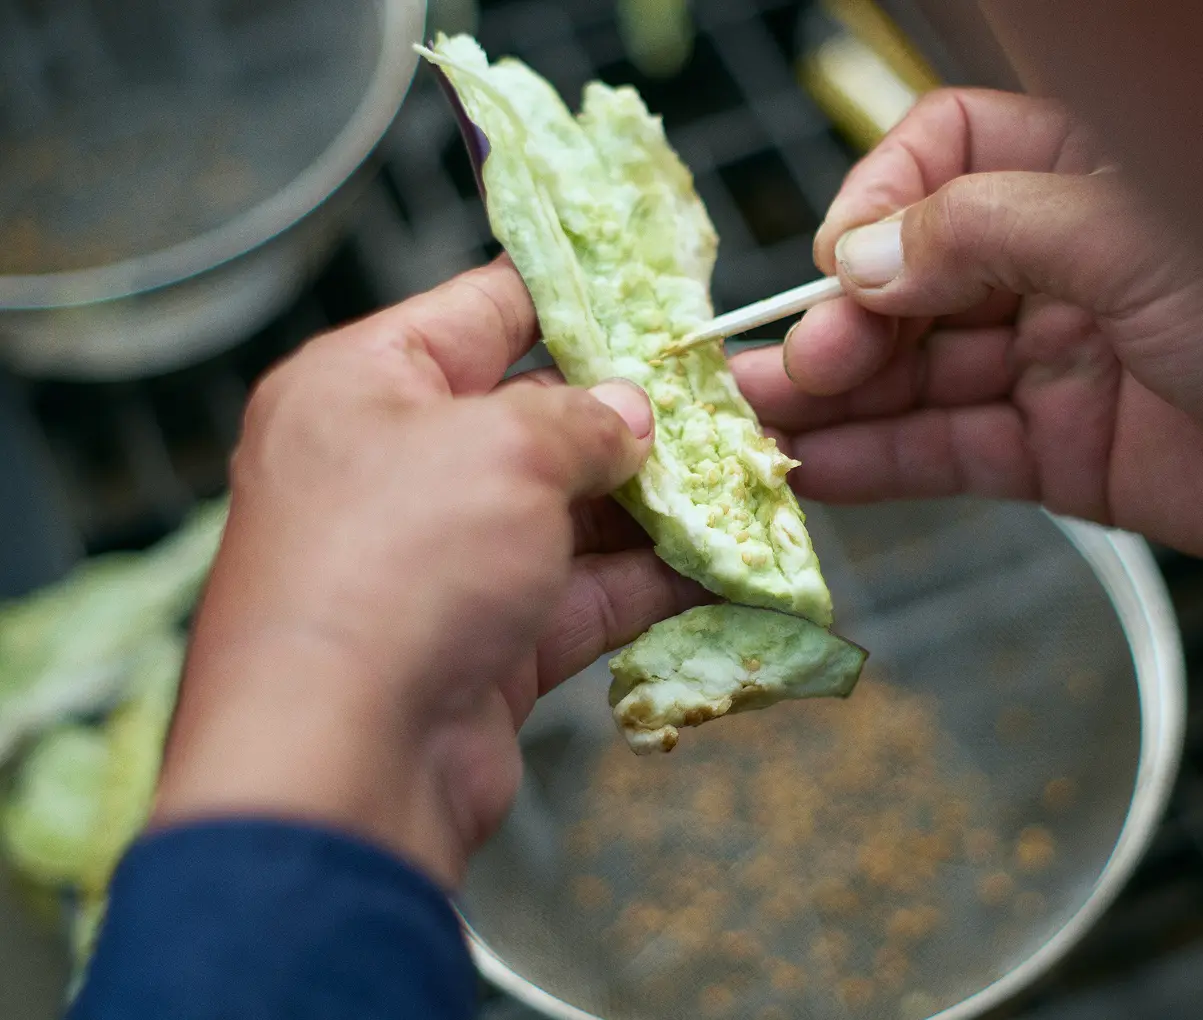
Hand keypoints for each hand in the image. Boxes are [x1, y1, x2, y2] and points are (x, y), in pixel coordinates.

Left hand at [154, 259, 704, 886]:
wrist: (342, 760)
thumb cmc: (397, 563)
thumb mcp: (504, 449)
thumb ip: (581, 419)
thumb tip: (630, 415)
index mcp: (362, 385)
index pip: (480, 310)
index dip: (573, 292)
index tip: (655, 286)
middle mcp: (393, 468)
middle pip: (531, 418)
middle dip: (630, 416)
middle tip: (725, 401)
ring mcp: (439, 562)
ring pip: (565, 514)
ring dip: (654, 506)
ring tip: (743, 483)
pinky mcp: (482, 645)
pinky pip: (580, 597)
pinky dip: (649, 585)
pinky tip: (726, 567)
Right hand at [731, 89, 1202, 566]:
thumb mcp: (1128, 241)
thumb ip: (983, 236)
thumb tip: (859, 261)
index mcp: (1079, 175)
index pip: (943, 155)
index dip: (880, 200)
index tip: (845, 260)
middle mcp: (1054, 261)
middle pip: (911, 276)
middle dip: (842, 321)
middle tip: (791, 368)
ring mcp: (1051, 359)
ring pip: (918, 372)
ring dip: (835, 397)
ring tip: (755, 425)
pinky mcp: (1055, 452)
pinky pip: (950, 450)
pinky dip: (880, 463)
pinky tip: (813, 471)